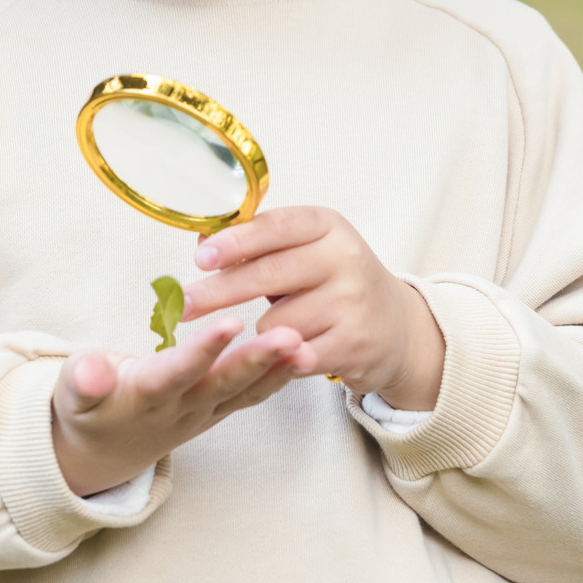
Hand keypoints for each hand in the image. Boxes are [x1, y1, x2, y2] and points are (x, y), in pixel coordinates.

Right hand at [52, 318, 313, 496]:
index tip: (230, 322)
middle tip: (290, 336)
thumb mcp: (71, 393)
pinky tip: (305, 354)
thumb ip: (83, 378)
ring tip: (307, 346)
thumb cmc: (86, 408)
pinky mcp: (216, 411)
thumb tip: (92, 369)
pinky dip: (278, 378)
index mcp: (144, 396)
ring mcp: (202, 413)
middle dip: (257, 361)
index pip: (177, 371)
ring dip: (277, 371)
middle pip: (223, 385)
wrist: (101, 454)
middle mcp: (180, 408)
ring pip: (245, 392)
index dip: (203, 350)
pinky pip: (251, 396)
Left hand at [182, 206, 445, 409]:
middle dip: (221, 292)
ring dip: (265, 331)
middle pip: (268, 275)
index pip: (276, 227)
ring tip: (287, 326)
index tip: (202, 257)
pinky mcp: (355, 343)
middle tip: (186, 305)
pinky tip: (292, 350)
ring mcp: (353, 302)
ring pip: (275, 323)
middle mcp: (345, 258)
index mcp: (327, 225)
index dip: (236, 242)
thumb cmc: (332, 281)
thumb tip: (203, 239)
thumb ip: (258, 242)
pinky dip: (282, 357)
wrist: (396, 326)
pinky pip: (292, 355)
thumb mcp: (305, 248)